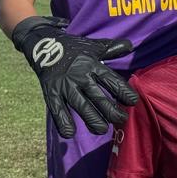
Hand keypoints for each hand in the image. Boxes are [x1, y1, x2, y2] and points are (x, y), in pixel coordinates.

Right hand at [11, 15, 137, 137]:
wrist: (43, 44)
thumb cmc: (73, 48)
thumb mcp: (93, 46)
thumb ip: (112, 48)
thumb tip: (130, 45)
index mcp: (92, 65)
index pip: (111, 80)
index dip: (123, 92)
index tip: (133, 102)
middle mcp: (79, 76)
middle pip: (98, 97)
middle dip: (111, 111)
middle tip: (121, 119)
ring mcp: (65, 85)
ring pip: (80, 105)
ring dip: (92, 119)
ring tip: (102, 129)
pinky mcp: (51, 92)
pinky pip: (57, 109)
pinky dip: (62, 122)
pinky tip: (70, 133)